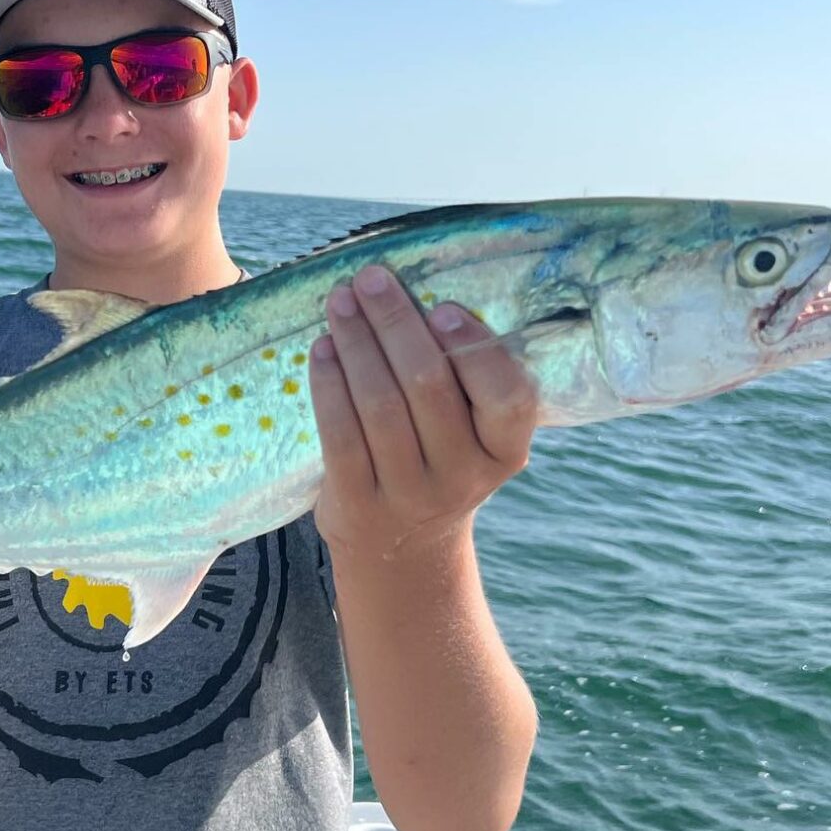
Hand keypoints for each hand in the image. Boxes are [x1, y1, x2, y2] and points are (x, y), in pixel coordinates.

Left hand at [309, 265, 535, 563]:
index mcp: (504, 451)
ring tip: (340, 303)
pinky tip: (322, 350)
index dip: (474, 348)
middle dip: (395, 323)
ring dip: (356, 344)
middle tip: (370, 279)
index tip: (442, 306)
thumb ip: (463, 382)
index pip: (509, 397)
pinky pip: (340, 434)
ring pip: (379, 405)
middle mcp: (463, 476)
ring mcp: (410, 494)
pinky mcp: (358, 504)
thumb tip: (414, 295)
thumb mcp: (472, 437)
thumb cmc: (438, 463)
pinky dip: (329, 385)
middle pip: (428, 386)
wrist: (403, 550)